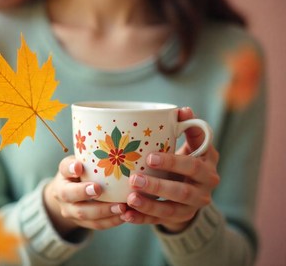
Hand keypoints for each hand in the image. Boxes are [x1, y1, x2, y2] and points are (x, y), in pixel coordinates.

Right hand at [44, 156, 124, 236]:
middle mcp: (62, 196)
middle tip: (98, 189)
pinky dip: (111, 221)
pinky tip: (125, 215)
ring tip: (121, 207)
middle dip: (84, 193)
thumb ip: (88, 158)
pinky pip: (96, 225)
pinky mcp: (83, 223)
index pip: (64, 170)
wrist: (68, 196)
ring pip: (85, 215)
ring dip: (104, 211)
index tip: (79, 166)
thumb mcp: (80, 163)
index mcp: (62, 176)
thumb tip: (108, 150)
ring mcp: (71, 212)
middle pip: (70, 196)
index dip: (70, 169)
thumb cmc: (80, 174)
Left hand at [121, 107, 219, 232]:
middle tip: (134, 178)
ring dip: (148, 205)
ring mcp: (191, 207)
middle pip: (181, 191)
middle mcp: (203, 190)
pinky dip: (142, 219)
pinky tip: (126, 214)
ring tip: (130, 198)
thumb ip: (188, 128)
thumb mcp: (193, 144)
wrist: (195, 187)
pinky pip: (158, 221)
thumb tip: (183, 110)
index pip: (192, 165)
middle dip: (157, 186)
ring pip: (170, 210)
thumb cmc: (189, 157)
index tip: (149, 157)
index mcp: (207, 167)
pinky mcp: (178, 218)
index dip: (172, 162)